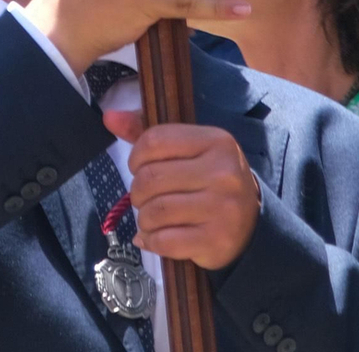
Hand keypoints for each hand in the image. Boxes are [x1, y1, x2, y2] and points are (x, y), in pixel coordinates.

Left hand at [112, 119, 260, 270]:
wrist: (249, 225)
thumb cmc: (211, 180)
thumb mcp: (189, 149)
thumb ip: (148, 133)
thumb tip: (109, 117)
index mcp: (215, 141)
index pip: (156, 140)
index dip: (136, 156)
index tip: (137, 167)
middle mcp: (222, 173)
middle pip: (152, 178)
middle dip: (137, 191)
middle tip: (142, 197)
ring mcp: (221, 209)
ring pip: (155, 211)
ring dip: (143, 218)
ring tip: (149, 217)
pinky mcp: (216, 241)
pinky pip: (165, 241)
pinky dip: (151, 241)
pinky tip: (153, 237)